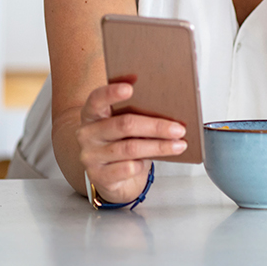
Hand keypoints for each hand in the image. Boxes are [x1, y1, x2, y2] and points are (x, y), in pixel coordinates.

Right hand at [75, 79, 185, 202]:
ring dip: (159, 146)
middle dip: (155, 126)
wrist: (112, 178)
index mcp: (92, 114)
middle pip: (124, 125)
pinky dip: (143, 165)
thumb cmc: (122, 144)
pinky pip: (127, 168)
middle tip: (178, 128)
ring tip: (178, 144)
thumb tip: (168, 108)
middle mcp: (88, 133)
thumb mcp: (125, 126)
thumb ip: (137, 114)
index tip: (130, 88)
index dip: (112, 92)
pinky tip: (152, 162)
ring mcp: (91, 156)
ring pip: (130, 148)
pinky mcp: (99, 176)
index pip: (97, 99)